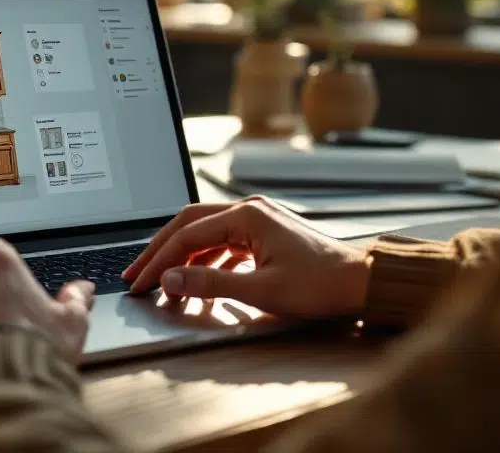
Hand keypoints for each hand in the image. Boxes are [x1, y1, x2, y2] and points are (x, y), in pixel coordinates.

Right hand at [122, 197, 370, 318]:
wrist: (363, 282)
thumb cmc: (320, 285)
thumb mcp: (260, 290)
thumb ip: (209, 284)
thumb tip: (170, 281)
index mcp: (246, 216)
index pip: (186, 235)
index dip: (159, 261)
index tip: (141, 283)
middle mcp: (248, 209)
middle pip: (188, 224)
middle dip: (160, 251)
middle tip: (137, 274)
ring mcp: (256, 219)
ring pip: (204, 233)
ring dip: (181, 257)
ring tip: (161, 281)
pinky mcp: (263, 234)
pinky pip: (222, 242)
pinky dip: (203, 261)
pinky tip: (195, 280)